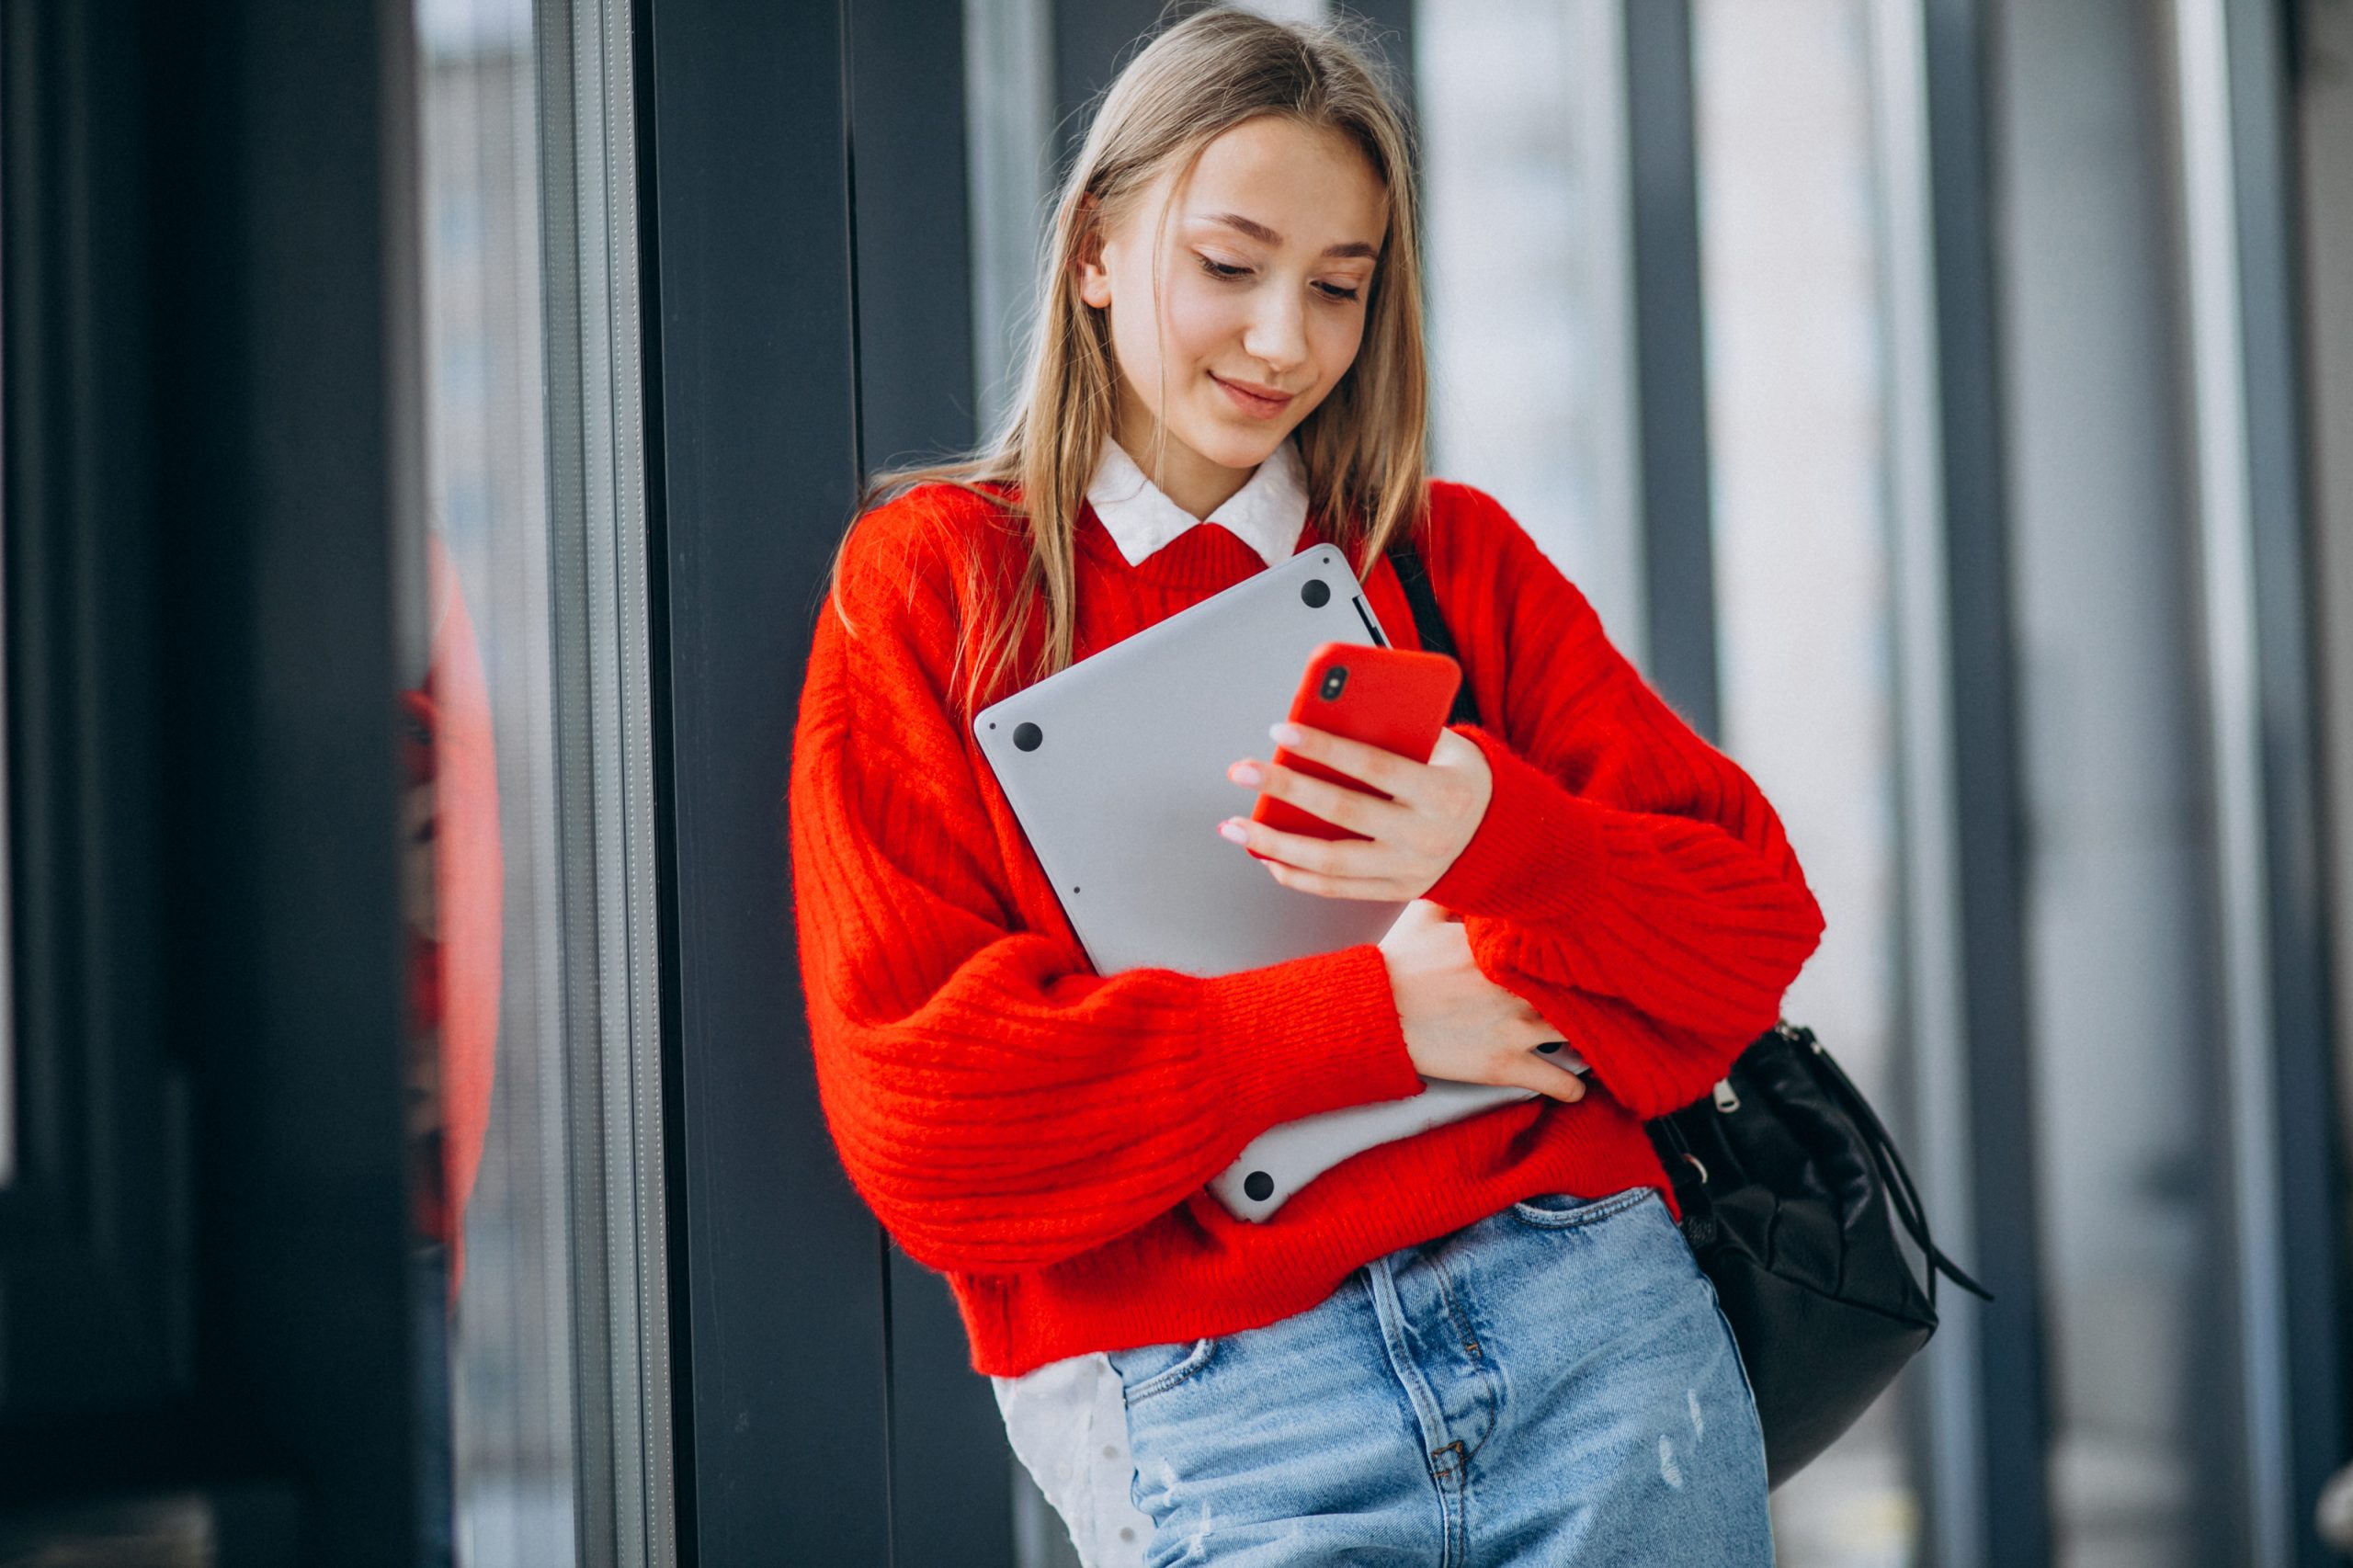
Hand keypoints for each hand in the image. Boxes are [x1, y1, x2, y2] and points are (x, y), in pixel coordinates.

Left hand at [1216, 722, 1490, 900]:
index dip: (1325, 747)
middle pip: (1342, 813)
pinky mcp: (1395, 893)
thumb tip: (1333, 712)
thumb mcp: (1449, 747)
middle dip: (1285, 789)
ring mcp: (1409, 871)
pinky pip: (1335, 888)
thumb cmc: (1460, 778)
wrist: (1503, 839)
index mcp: (1441, 792)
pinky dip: (1295, 874)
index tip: (1281, 730)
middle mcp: (1425, 837)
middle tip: (1242, 770)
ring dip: (1274, 844)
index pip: (1374, 766)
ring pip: (1330, 862)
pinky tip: (1265, 855)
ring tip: (1233, 825)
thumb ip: (1402, 732)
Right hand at [1377, 901, 1585, 1103]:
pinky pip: (1557, 1081)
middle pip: (1578, 988)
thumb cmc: (1396, 965)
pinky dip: (1571, 1088)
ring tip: (1595, 1043)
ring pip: (1578, 1033)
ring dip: (1590, 1039)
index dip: (1580, 951)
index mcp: (1502, 946)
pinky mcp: (1504, 1064)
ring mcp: (1515, 1026)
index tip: (1591, 956)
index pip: (1560, 945)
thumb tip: (1469, 870)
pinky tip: (1575, 1087)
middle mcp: (1517, 985)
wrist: (1374, 1014)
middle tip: (1604, 1001)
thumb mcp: (1423, 914)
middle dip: (1593, 995)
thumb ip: (1455, 893)